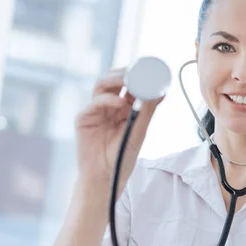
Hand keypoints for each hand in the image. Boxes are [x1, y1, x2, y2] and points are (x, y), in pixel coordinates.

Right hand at [75, 68, 164, 193]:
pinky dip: (107, 99)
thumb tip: (161, 91)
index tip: (152, 68)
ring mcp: (95, 110)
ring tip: (129, 79)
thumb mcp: (140, 131)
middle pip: (114, 79)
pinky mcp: (84, 119)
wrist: (106, 177)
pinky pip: (94, 103)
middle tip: (139, 69)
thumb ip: (147, 110)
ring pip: (101, 84)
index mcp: (123, 106)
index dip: (139, 73)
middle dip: (126, 71)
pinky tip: (120, 103)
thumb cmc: (122, 157)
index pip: (129, 83)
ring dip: (116, 79)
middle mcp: (108, 105)